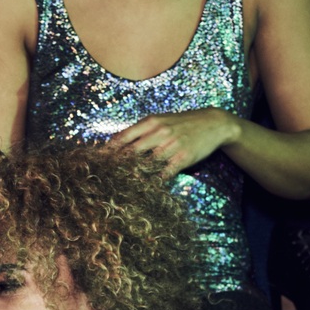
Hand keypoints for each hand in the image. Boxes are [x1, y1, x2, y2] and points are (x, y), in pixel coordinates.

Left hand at [108, 109, 239, 175]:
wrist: (213, 123)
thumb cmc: (182, 123)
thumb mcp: (161, 120)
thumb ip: (141, 131)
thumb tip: (116, 144)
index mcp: (150, 122)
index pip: (122, 137)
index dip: (107, 151)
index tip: (95, 162)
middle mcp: (159, 132)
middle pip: (130, 153)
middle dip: (115, 167)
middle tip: (102, 178)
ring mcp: (171, 146)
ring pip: (146, 165)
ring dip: (132, 177)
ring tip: (118, 187)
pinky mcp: (182, 158)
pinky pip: (163, 174)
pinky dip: (152, 183)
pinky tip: (143, 189)